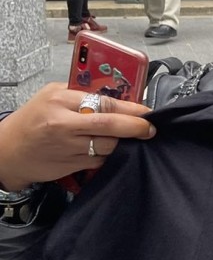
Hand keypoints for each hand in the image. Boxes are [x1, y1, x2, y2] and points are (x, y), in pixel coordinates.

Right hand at [0, 84, 154, 191]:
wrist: (5, 152)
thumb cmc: (31, 120)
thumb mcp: (52, 96)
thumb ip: (82, 94)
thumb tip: (118, 97)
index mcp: (61, 100)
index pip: (105, 103)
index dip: (132, 108)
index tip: (147, 112)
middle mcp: (64, 124)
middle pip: (110, 125)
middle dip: (137, 127)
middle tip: (150, 129)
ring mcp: (67, 147)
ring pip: (108, 146)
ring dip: (123, 143)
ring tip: (127, 138)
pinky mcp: (69, 165)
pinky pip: (99, 160)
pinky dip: (107, 155)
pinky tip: (106, 150)